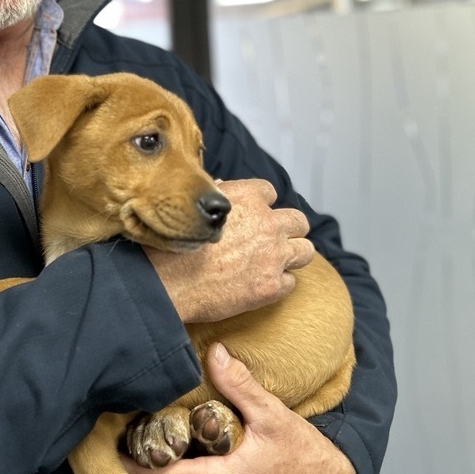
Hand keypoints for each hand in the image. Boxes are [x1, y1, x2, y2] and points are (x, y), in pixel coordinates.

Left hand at [124, 343, 358, 473]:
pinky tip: (195, 447)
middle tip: (142, 421)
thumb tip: (213, 352)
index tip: (115, 439)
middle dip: (153, 454)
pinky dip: (190, 473)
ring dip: (173, 464)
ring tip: (167, 429)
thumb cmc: (305, 457)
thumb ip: (239, 385)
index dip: (131, 462)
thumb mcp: (273, 415)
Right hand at [146, 178, 313, 323]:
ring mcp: (274, 255)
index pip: (270, 192)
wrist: (168, 281)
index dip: (262, 205)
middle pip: (299, 221)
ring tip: (274, 263)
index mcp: (248, 198)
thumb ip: (215, 195)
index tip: (253, 216)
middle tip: (271, 241)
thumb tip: (222, 187)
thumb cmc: (175, 243)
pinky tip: (259, 285)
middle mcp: (267, 223)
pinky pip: (291, 282)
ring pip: (306, 250)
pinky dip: (278, 284)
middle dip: (288, 230)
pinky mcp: (272, 286)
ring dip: (292, 256)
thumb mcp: (193, 206)